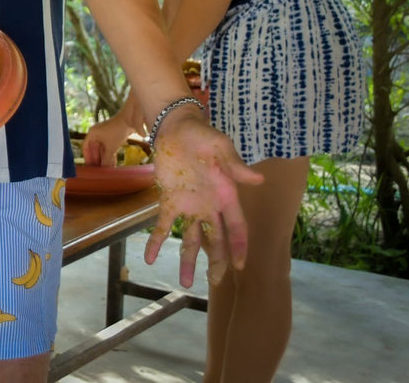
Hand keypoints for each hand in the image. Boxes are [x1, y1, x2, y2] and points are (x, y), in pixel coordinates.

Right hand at [83, 114, 131, 166]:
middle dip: (97, 160)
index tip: (90, 167)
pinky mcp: (111, 136)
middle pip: (94, 150)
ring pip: (102, 149)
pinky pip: (108, 148)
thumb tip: (104, 170)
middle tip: (99, 170)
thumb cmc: (116, 132)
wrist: (129, 121)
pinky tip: (113, 163)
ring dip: (104, 159)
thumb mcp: (111, 148)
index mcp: (91, 134)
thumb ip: (106, 160)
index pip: (86, 148)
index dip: (87, 158)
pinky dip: (109, 155)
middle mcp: (96, 134)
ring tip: (107, 169)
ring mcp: (104, 135)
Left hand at [144, 109, 263, 287]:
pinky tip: (149, 258)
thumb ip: (235, 165)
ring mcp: (190, 205)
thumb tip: (258, 179)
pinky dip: (157, 241)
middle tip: (215, 282)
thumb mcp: (220, 147)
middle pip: (216, 240)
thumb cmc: (202, 135)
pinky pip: (164, 225)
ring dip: (188, 260)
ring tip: (185, 282)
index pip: (237, 228)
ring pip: (192, 239)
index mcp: (226, 196)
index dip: (239, 247)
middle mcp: (210, 206)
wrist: (174, 127)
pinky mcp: (169, 200)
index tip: (240, 267)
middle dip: (217, 262)